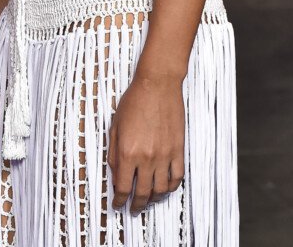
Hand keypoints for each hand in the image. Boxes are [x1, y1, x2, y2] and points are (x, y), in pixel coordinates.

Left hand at [108, 71, 185, 214]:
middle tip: (134, 208)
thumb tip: (117, 176)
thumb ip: (114, 154)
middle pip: (142, 193)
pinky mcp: (178, 148)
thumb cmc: (134, 100)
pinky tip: (166, 186)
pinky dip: (172, 186)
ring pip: (161, 189)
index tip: (118, 203)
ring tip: (150, 199)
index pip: (123, 188)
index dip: (119, 200)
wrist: (158, 83)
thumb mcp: (115, 127)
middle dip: (136, 205)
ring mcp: (164, 154)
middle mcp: (147, 157)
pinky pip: (178, 176)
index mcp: (128, 152)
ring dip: (154, 199)